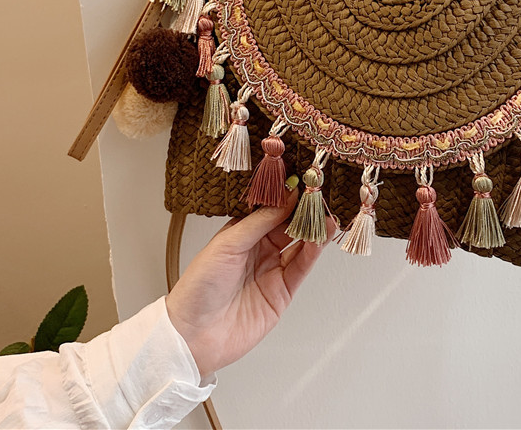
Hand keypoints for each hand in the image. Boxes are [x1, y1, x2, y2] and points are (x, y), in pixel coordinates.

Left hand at [166, 186, 334, 378]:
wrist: (193, 336)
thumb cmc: (198, 288)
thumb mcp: (227, 244)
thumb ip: (260, 221)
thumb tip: (286, 197)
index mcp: (242, 234)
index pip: (271, 210)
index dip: (287, 198)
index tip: (303, 184)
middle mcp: (259, 250)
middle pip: (289, 226)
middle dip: (305, 212)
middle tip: (320, 197)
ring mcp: (272, 270)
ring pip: (300, 245)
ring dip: (314, 231)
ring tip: (327, 217)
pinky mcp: (282, 292)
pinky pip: (302, 268)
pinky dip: (313, 253)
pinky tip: (320, 239)